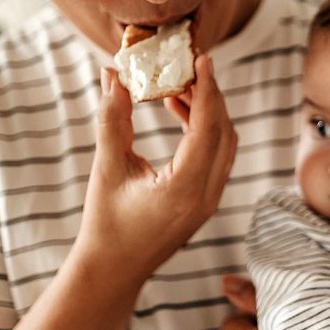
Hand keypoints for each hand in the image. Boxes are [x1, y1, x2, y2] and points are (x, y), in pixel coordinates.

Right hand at [75, 56, 237, 283]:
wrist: (113, 270)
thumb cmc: (105, 224)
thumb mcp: (107, 169)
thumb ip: (113, 120)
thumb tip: (112, 76)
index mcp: (186, 188)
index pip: (209, 127)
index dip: (208, 88)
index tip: (202, 58)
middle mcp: (207, 194)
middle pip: (224, 131)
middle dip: (210, 95)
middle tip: (187, 66)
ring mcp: (210, 200)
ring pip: (224, 143)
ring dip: (208, 112)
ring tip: (178, 86)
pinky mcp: (206, 201)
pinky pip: (216, 156)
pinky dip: (204, 131)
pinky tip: (178, 112)